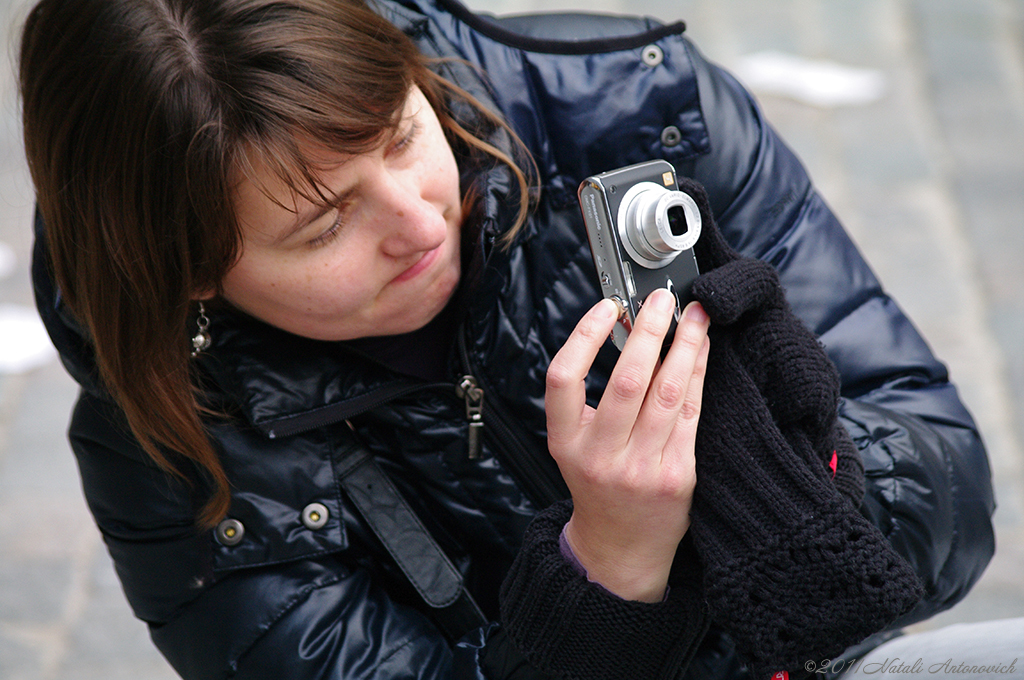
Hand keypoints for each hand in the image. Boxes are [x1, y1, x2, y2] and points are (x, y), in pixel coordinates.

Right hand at [545, 290, 709, 601]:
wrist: (621, 546)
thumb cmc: (597, 483)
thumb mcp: (574, 445)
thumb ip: (590, 399)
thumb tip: (628, 329)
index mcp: (566, 442)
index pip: (563, 378)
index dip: (584, 336)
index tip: (608, 306)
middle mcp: (600, 456)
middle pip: (625, 381)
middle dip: (649, 331)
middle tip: (662, 299)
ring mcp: (641, 468)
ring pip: (667, 393)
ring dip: (685, 346)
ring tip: (695, 315)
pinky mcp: (678, 476)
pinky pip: (691, 413)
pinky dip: (697, 375)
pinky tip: (702, 350)